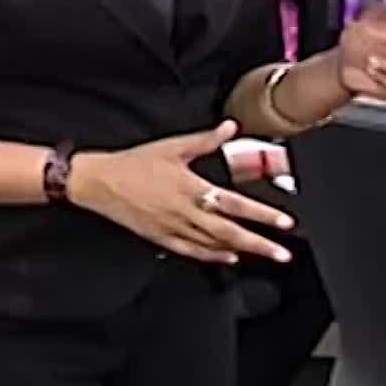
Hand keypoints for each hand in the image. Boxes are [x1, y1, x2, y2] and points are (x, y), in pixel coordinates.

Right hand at [68, 122, 293, 265]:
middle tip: (283, 253)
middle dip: (260, 244)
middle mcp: (186, 213)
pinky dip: (213, 256)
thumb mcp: (172, 146)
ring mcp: (174, 229)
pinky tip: (228, 258)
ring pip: (214, 245)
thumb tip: (230, 128)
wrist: (100, 182)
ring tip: (264, 256)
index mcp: (192, 188)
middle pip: (231, 233)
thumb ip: (205, 139)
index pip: (236, 205)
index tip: (285, 223)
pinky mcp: (162, 238)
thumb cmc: (134, 164)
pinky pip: (192, 252)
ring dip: (242, 251)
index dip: (262, 215)